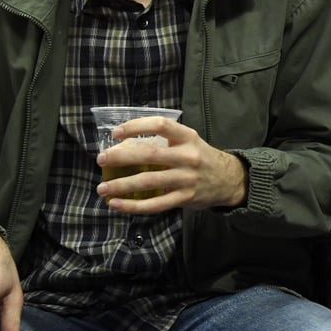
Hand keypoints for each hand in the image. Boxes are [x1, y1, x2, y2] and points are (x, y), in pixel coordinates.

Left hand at [96, 117, 247, 212]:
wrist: (229, 180)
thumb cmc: (201, 158)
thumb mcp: (189, 141)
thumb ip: (165, 141)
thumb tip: (125, 145)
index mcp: (187, 137)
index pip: (160, 125)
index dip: (136, 126)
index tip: (116, 133)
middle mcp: (187, 156)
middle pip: (150, 154)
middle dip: (121, 157)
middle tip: (101, 159)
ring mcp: (186, 179)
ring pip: (149, 182)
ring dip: (121, 185)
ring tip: (102, 188)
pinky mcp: (184, 198)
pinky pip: (155, 204)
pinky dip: (133, 206)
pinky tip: (117, 204)